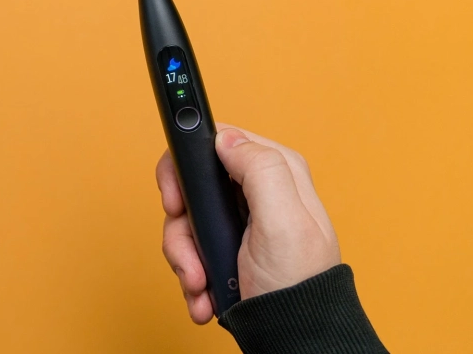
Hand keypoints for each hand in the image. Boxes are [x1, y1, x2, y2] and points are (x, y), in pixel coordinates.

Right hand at [156, 124, 340, 323]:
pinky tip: (206, 293)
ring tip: (201, 285)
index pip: (214, 142)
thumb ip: (260, 169)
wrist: (294, 337)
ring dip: (185, 259)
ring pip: (185, 222)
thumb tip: (227, 138)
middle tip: (190, 256)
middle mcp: (255, 192)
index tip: (175, 203)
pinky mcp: (228, 247)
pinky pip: (190, 250)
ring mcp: (239, 221)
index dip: (184, 169)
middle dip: (182, 227)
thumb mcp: (284, 222)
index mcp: (275, 171)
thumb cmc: (297, 285)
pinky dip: (191, 274)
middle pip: (192, 188)